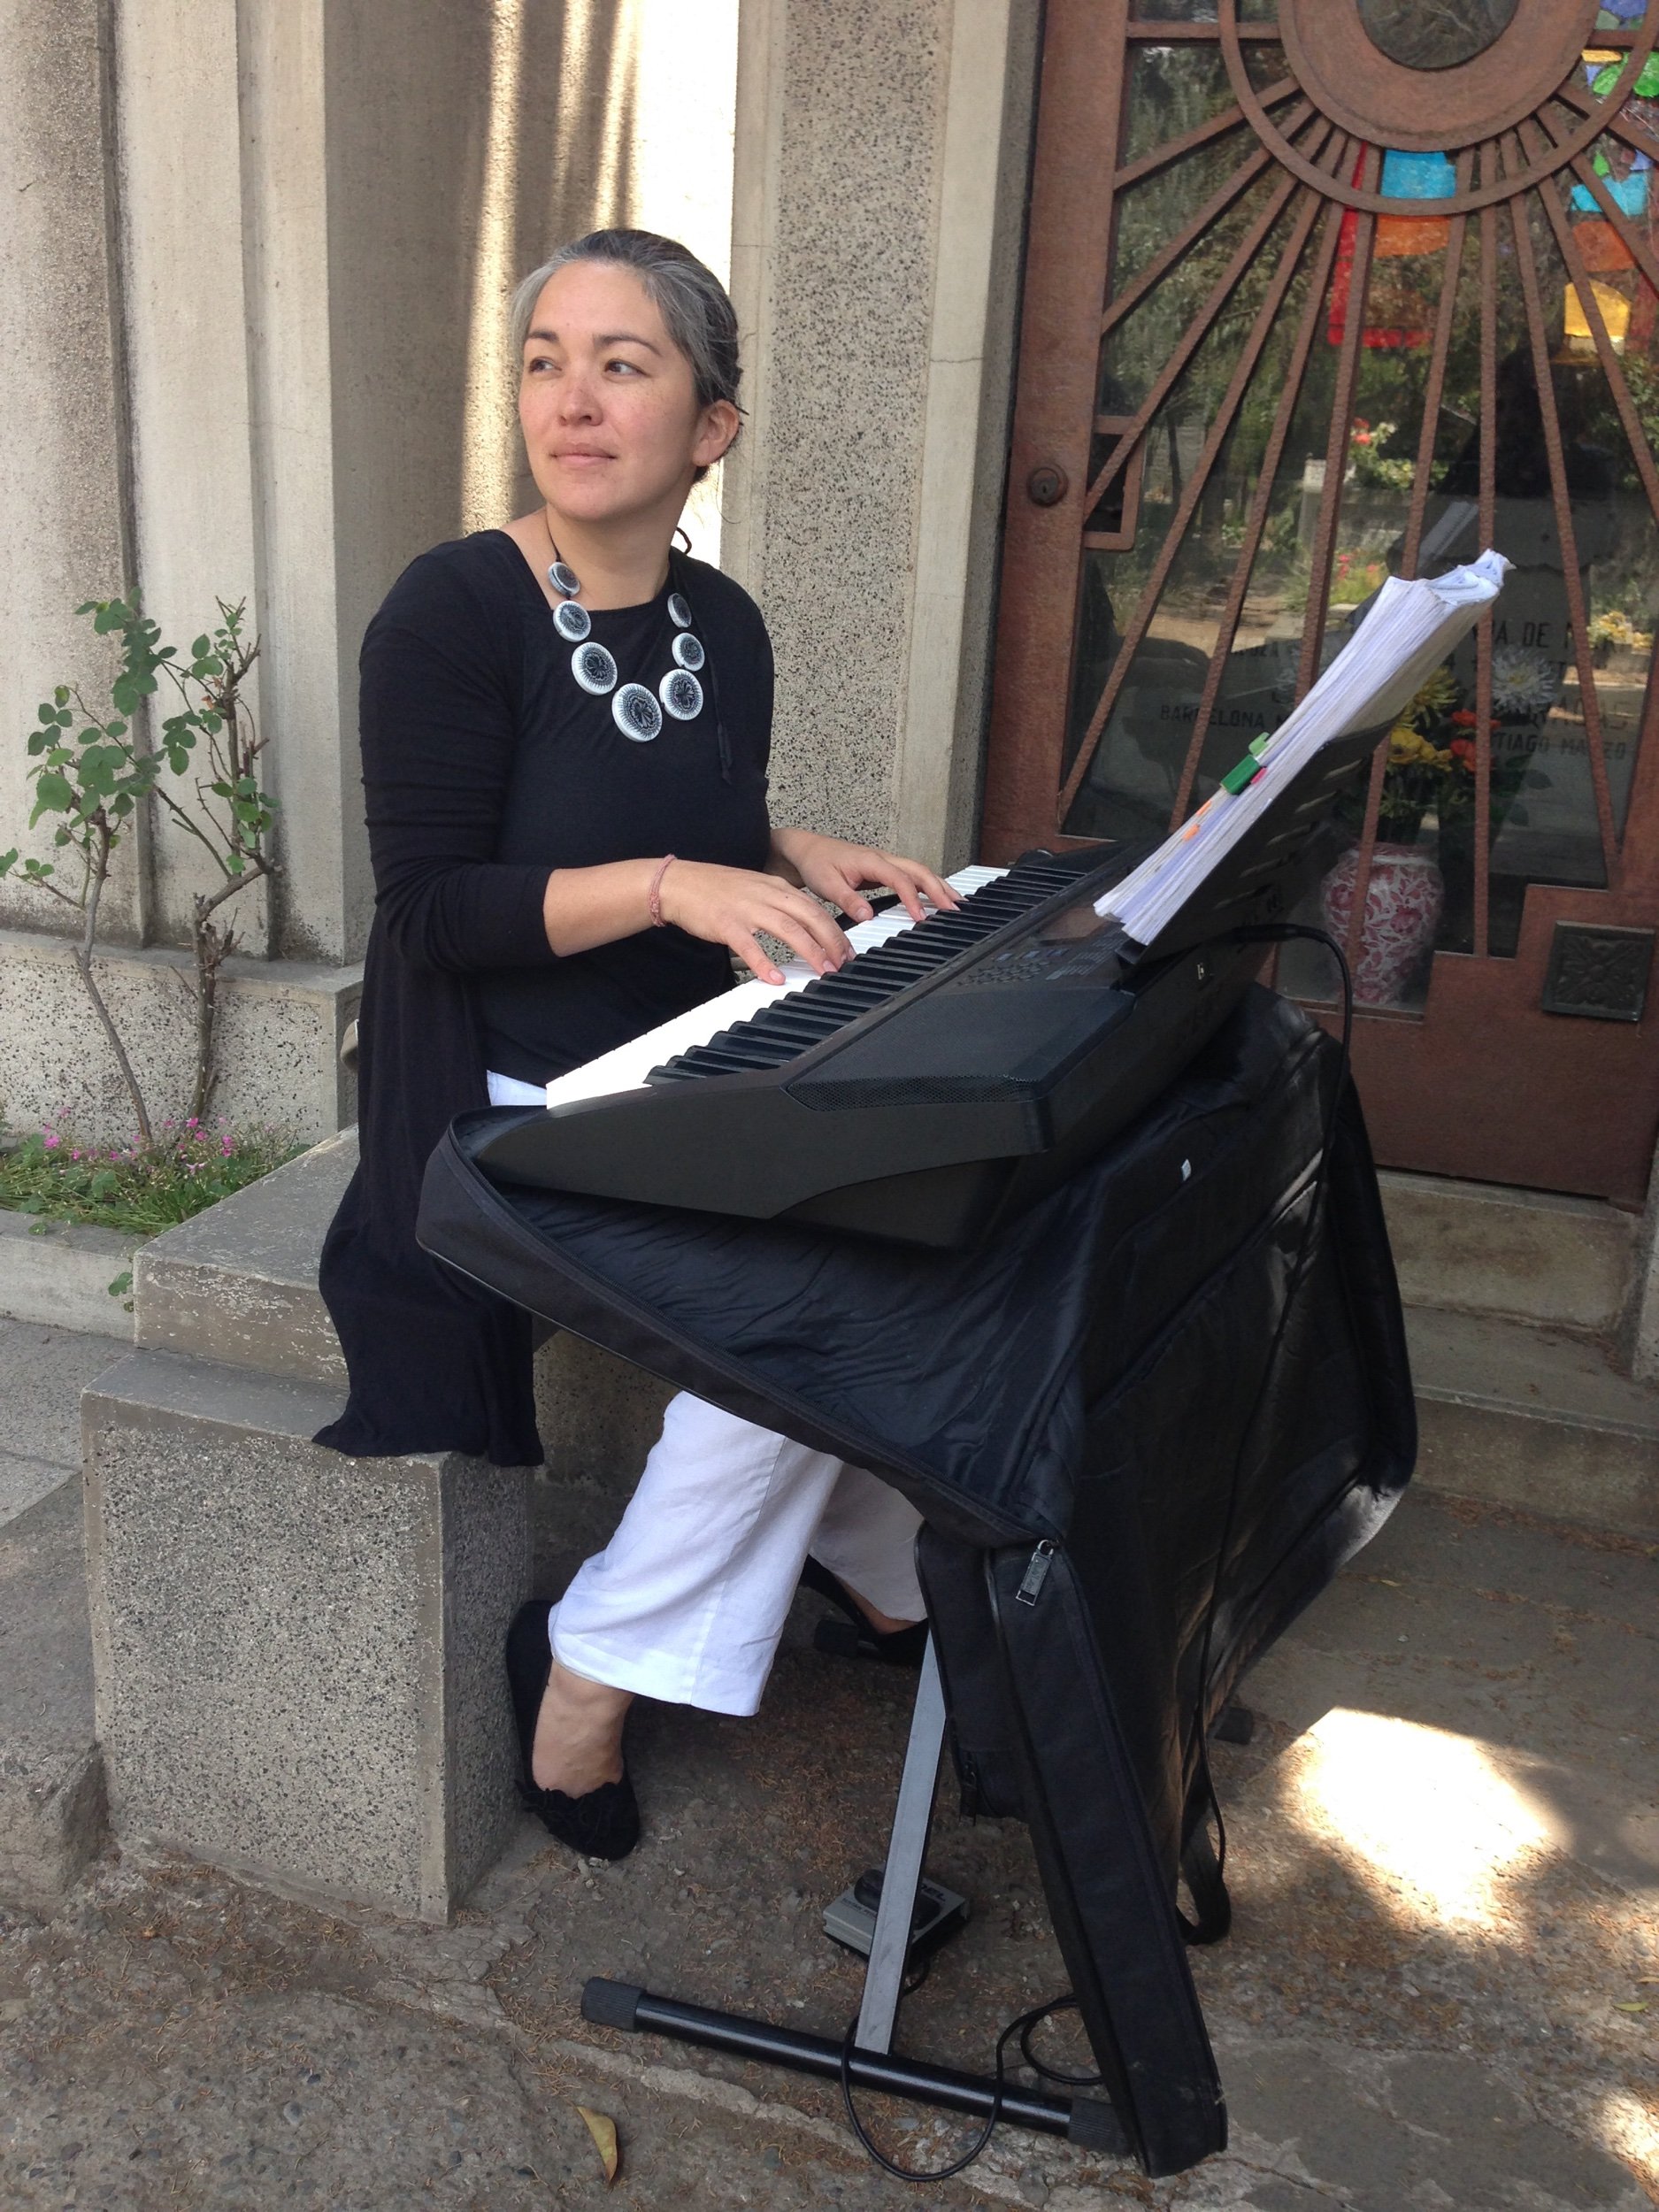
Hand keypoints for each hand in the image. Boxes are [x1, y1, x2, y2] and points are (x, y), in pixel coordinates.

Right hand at [657, 860, 853, 984]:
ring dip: (810, 951)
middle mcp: (766, 894)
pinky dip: (764, 962)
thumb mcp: (756, 889)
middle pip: (810, 916)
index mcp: (776, 887)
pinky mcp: (727, 924)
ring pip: (788, 928)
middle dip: (831, 941)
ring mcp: (747, 908)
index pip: (815, 908)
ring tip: (822, 970)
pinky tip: (775, 977)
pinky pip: (750, 945)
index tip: (846, 950)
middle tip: (842, 963)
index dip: (835, 930)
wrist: (680, 883)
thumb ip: (780, 905)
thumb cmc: (716, 889)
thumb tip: (804, 927)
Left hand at [770, 828, 959, 924]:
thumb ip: (848, 900)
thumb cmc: (817, 863)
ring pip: (920, 871)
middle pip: (920, 870)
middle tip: (954, 909)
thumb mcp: (827, 885)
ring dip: (938, 886)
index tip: (920, 917)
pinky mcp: (885, 870)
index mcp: (871, 861)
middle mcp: (883, 859)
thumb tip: (867, 917)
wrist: (808, 850)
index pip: (900, 879)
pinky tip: (937, 897)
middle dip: (939, 889)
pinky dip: (928, 886)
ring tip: (956, 904)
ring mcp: (886, 863)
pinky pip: (912, 876)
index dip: (912, 898)